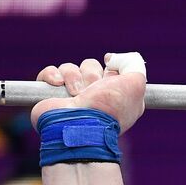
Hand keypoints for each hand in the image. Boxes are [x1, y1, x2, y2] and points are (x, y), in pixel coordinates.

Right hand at [31, 53, 146, 132]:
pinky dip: (52, 75)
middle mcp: (94, 99)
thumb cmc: (109, 108)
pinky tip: (58, 84)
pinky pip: (50, 74)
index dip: (111, 69)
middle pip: (90, 67)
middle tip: (93, 89)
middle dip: (91, 74)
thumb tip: (113, 59)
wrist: (79, 125)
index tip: (110, 70)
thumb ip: (134, 66)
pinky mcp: (52, 98)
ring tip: (76, 93)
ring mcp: (72, 100)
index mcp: (115, 98)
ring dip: (73, 76)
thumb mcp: (135, 85)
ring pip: (70, 69)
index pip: (111, 72)